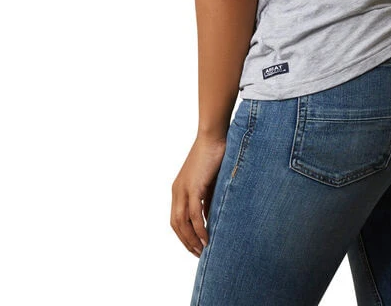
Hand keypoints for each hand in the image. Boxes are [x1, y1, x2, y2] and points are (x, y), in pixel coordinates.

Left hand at [171, 133, 226, 257]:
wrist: (213, 136)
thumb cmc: (214, 155)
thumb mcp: (209, 182)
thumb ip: (206, 199)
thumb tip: (209, 217)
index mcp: (179, 189)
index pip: (176, 219)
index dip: (184, 235)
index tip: (195, 246)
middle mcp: (178, 190)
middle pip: (176, 224)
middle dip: (186, 242)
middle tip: (199, 254)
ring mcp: (184, 188)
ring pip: (182, 223)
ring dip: (192, 239)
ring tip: (203, 251)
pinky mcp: (194, 186)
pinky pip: (193, 215)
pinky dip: (199, 229)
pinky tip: (207, 239)